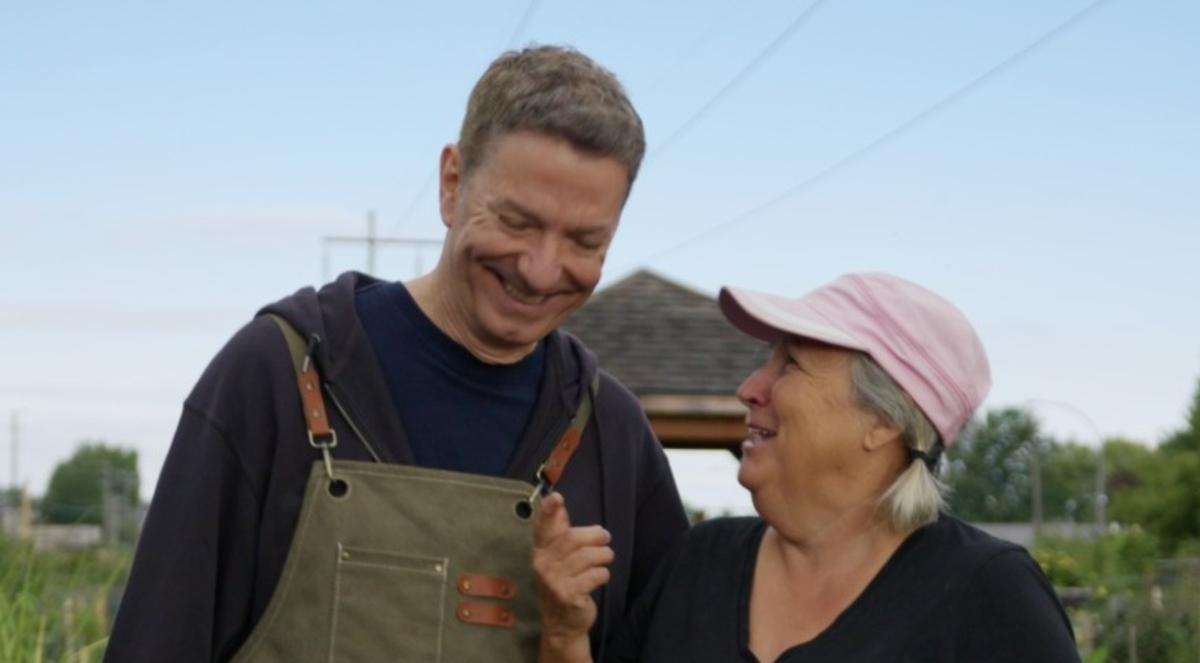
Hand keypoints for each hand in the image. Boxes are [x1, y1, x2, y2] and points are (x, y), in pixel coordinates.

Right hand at [532, 491, 612, 660]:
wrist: (562, 624)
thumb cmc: (563, 582)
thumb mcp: (557, 556)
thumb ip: (558, 529)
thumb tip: (557, 500)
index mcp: (540, 551)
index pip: (542, 528)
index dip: (548, 512)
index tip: (556, 497)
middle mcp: (543, 565)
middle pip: (573, 539)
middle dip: (595, 536)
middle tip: (606, 538)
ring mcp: (554, 581)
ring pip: (587, 557)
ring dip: (603, 555)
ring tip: (606, 558)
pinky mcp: (569, 595)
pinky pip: (595, 575)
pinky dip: (603, 573)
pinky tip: (601, 576)